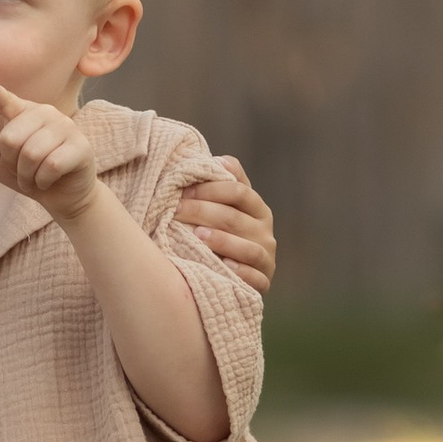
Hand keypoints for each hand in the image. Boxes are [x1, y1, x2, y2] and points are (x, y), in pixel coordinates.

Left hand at [0, 82, 97, 222]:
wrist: (63, 197)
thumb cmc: (31, 174)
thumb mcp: (0, 164)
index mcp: (25, 113)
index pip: (7, 102)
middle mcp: (47, 113)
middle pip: (12, 138)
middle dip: (12, 163)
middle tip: (22, 171)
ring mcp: (67, 127)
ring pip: (32, 153)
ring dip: (27, 176)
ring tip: (33, 178)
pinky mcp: (81, 146)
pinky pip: (51, 165)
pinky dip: (42, 181)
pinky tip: (47, 181)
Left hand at [174, 154, 276, 291]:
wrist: (236, 277)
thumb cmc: (224, 234)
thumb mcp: (226, 208)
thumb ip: (223, 184)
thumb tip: (217, 159)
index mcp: (258, 209)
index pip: (239, 192)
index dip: (211, 189)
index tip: (183, 191)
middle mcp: (265, 232)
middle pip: (235, 218)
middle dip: (203, 212)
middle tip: (176, 211)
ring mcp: (266, 258)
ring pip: (248, 248)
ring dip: (222, 241)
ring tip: (198, 236)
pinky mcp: (263, 282)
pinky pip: (255, 278)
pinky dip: (241, 272)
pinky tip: (223, 266)